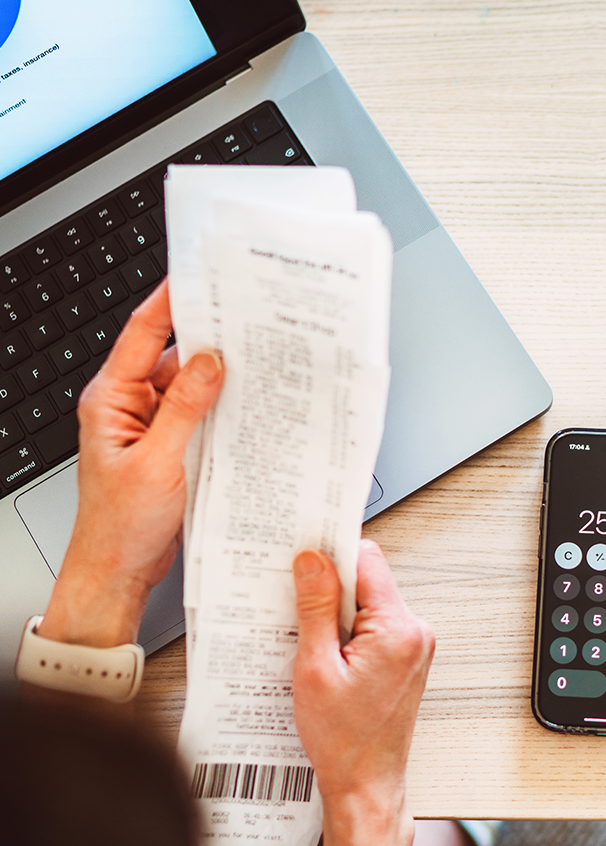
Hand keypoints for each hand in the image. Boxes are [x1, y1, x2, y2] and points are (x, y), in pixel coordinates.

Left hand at [38, 282, 223, 648]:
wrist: (118, 570)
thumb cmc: (121, 525)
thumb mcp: (158, 462)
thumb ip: (185, 408)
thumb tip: (208, 363)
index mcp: (111, 399)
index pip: (141, 334)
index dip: (169, 301)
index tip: (196, 276)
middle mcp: (130, 406)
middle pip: (171, 356)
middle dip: (206, 338)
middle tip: (243, 319)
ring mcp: (152, 426)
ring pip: (190, 386)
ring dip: (218, 379)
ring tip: (253, 365)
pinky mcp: (171, 447)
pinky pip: (199, 416)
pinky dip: (221, 410)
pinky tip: (244, 408)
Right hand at [285, 540, 432, 845]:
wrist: (366, 784)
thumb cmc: (343, 740)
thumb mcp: (315, 669)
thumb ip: (315, 609)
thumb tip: (313, 561)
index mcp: (398, 629)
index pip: (366, 560)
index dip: (331, 554)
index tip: (302, 553)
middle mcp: (416, 631)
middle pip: (367, 580)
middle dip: (329, 588)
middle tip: (294, 606)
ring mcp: (415, 644)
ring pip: (368, 602)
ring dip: (336, 612)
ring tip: (309, 643)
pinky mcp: (407, 656)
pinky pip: (374, 624)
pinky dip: (347, 630)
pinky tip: (323, 653)